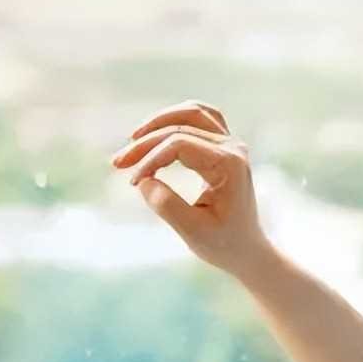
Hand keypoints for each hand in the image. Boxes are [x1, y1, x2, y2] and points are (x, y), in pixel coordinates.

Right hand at [110, 99, 272, 277]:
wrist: (245, 249)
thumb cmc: (223, 243)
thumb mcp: (192, 231)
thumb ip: (167, 205)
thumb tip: (143, 180)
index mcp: (230, 165)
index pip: (180, 144)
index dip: (150, 159)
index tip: (133, 183)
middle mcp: (234, 148)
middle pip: (182, 126)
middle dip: (146, 142)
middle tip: (117, 163)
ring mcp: (232, 144)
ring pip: (193, 112)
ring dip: (159, 122)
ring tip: (133, 139)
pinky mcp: (225, 147)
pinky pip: (202, 118)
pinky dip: (176, 118)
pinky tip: (156, 131)